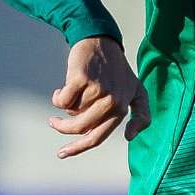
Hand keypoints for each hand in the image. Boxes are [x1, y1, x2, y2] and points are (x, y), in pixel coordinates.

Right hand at [48, 36, 150, 157]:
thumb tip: (129, 137)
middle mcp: (112, 101)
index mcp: (123, 108)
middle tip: (53, 122)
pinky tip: (63, 87)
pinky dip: (58, 95)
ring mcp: (97, 90)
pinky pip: (62, 100)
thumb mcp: (136, 91)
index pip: (98, 136)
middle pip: (80, 128)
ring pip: (70, 112)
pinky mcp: (81, 79)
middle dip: (62, 128)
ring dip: (66, 104)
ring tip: (70, 91)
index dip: (77, 148)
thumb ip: (141, 115)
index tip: (62, 153)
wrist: (101, 41)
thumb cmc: (116, 70)